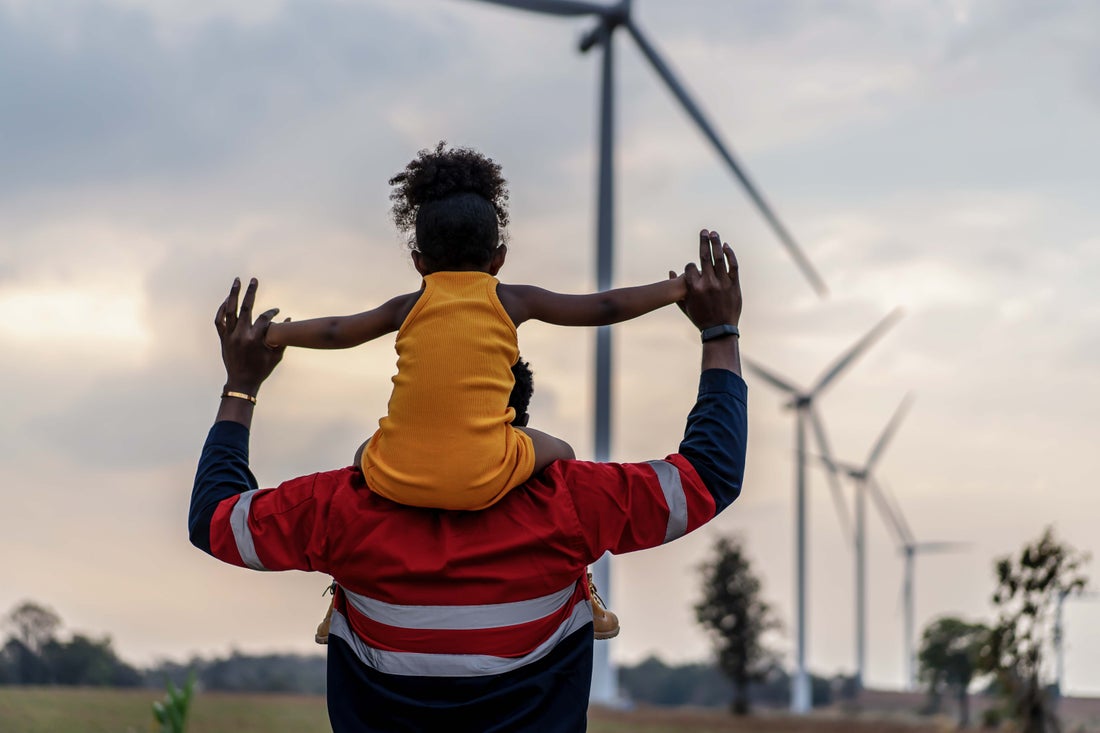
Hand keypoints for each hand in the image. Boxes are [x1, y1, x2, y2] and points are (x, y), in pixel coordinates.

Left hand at [214, 277, 285, 394]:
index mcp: (255, 339)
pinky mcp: (223, 338)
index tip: (277, 311)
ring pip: (230, 310)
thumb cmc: (261, 369)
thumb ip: (283, 338)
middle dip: (250, 292)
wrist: (241, 382)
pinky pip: (219, 320)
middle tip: (254, 280)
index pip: (264, 318)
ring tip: (236, 282)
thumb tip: (290, 319)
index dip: (271, 313)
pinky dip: (222, 309)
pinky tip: (226, 301)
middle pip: (246, 307)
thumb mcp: (276, 355)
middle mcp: (241, 335)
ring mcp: (230, 336)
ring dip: (233, 295)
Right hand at [678, 229, 740, 330]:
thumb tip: (670, 271)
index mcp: (694, 289)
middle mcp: (708, 283)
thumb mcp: (684, 305)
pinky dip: (730, 255)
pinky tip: (726, 246)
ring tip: (714, 233)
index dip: (689, 266)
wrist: (720, 330)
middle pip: (704, 257)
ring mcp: (722, 283)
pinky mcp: (734, 285)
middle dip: (703, 241)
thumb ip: (676, 288)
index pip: (689, 267)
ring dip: (716, 243)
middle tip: (703, 230)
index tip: (692, 266)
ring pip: (719, 258)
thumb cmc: (700, 318)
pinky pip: (732, 266)